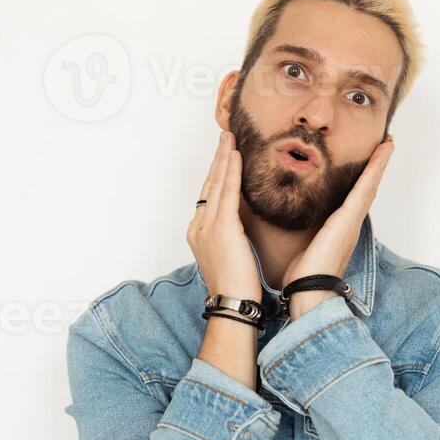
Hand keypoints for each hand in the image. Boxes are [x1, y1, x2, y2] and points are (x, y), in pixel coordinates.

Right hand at [187, 130, 261, 300]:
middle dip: (217, 160)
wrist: (232, 302)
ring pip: (216, 184)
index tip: (224, 158)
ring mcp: (207, 226)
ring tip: (229, 138)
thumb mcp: (230, 257)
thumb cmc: (236, 288)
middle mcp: (198, 226)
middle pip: (209, 185)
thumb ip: (231, 239)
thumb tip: (240, 231)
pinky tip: (236, 155)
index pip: (208, 197)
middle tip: (225, 137)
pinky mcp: (222, 227)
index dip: (216, 175)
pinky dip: (231, 171)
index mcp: (199, 234)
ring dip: (223, 158)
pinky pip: (227, 191)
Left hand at [282, 135, 394, 318]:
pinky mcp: (348, 219)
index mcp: (340, 229)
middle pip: (367, 189)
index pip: (353, 198)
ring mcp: (352, 221)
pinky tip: (381, 152)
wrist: (309, 292)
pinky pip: (365, 188)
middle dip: (376, 167)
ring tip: (387, 143)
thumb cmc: (303, 276)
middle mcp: (350, 223)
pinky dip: (374, 169)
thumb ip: (304, 234)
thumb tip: (294, 229)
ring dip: (380, 163)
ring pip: (370, 185)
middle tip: (385, 145)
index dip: (362, 179)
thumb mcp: (302, 247)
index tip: (368, 162)